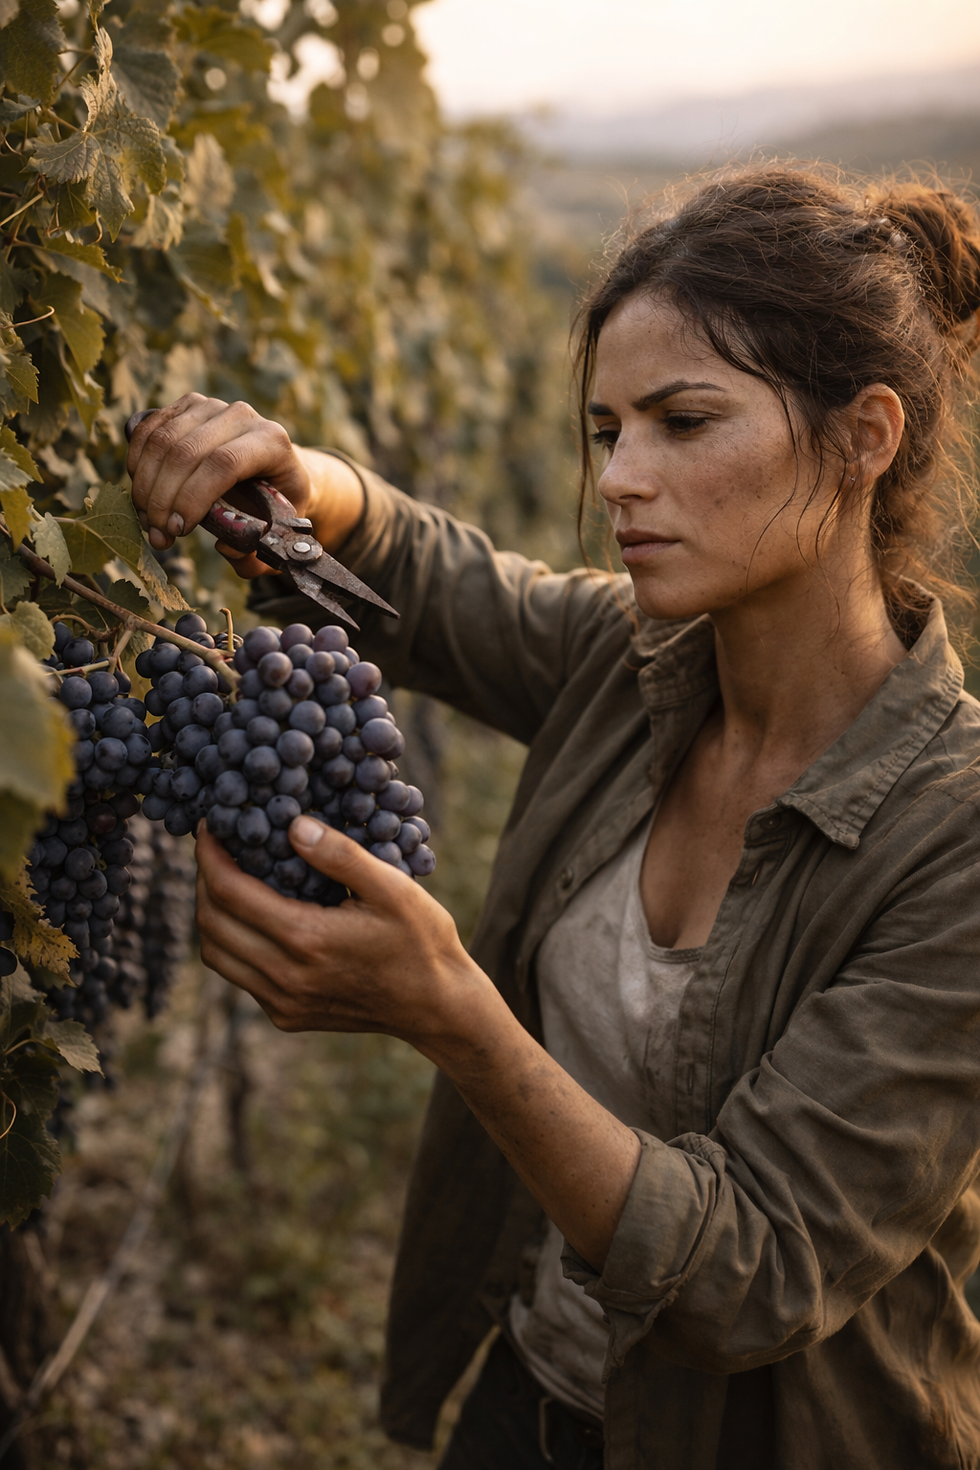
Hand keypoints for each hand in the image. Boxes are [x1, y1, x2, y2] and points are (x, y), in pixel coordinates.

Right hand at [126, 394, 363, 573]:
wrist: (275, 470)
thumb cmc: (275, 506)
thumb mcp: (275, 533)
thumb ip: (256, 552)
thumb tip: (225, 546)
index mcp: (271, 442)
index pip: (224, 463)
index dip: (193, 498)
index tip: (178, 530)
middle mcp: (242, 416)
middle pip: (186, 452)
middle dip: (163, 499)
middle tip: (158, 534)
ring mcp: (212, 406)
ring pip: (162, 442)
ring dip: (146, 486)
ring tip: (149, 521)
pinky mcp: (187, 406)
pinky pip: (149, 431)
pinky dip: (138, 465)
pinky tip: (143, 494)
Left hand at [196, 819, 641, 1270]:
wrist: (439, 1008)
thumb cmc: (422, 941)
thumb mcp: (392, 888)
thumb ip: (341, 856)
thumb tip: (293, 826)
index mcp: (305, 941)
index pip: (229, 892)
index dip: (210, 856)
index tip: (208, 826)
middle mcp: (285, 977)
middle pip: (211, 924)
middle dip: (204, 882)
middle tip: (214, 849)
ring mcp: (283, 1002)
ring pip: (218, 955)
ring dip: (212, 915)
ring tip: (226, 880)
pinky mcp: (287, 1016)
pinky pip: (240, 975)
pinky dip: (233, 942)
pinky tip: (255, 918)